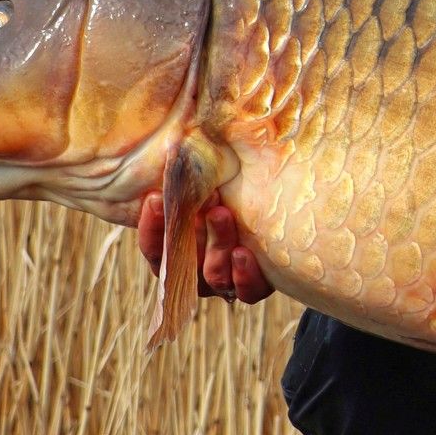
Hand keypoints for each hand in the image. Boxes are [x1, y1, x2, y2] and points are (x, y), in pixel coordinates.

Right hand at [135, 193, 276, 303]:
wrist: (283, 223)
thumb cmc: (235, 198)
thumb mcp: (213, 189)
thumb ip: (193, 183)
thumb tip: (175, 143)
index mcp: (179, 252)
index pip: (155, 248)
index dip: (152, 228)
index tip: (155, 198)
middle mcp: (197, 272)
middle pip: (184, 261)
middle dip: (187, 230)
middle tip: (199, 198)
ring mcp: (225, 283)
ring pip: (213, 275)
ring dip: (216, 244)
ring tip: (222, 214)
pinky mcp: (254, 287)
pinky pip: (247, 291)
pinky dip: (244, 275)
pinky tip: (244, 253)